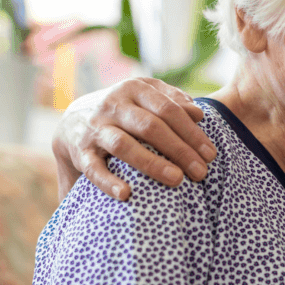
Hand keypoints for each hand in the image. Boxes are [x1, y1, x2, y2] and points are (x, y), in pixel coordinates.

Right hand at [52, 78, 216, 200]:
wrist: (73, 120)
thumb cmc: (124, 111)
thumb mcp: (146, 98)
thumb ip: (172, 102)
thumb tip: (199, 114)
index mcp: (135, 89)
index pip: (168, 109)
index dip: (192, 132)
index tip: (211, 154)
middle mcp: (113, 105)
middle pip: (151, 126)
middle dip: (179, 150)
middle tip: (201, 172)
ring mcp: (95, 128)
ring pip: (124, 145)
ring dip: (152, 164)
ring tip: (177, 180)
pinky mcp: (81, 151)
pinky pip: (94, 168)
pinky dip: (108, 182)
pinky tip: (126, 195)